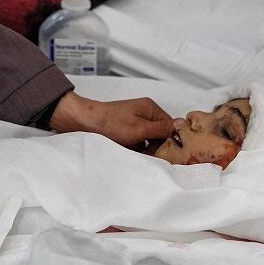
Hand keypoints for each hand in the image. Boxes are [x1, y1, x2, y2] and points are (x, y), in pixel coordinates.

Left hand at [49, 92, 173, 146]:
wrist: (83, 122)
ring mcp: (134, 120)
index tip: (164, 154)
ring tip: (135, 154)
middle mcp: (144, 113)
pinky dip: (135, 148)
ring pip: (149, 139)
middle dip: (155, 147)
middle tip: (147, 156)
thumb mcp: (139, 129)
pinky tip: (128, 152)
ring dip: (144, 149)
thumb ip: (161, 129)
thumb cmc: (109, 124)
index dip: (168, 141)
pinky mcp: (125, 129)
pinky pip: (137, 141)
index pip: (170, 126)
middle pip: (160, 134)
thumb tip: (180, 126)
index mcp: (150, 108)